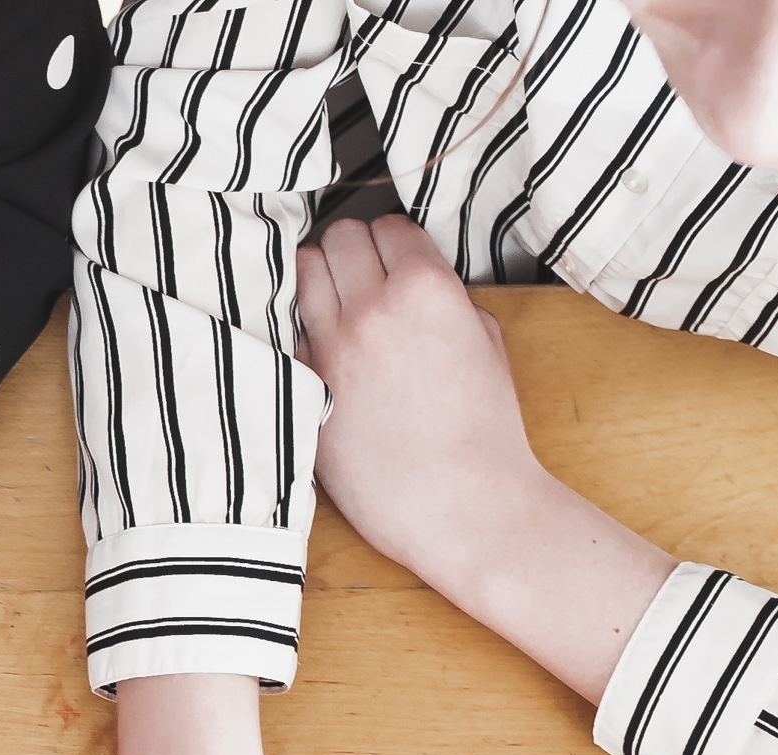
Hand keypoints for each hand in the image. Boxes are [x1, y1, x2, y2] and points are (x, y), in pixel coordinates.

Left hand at [296, 214, 672, 701]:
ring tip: (335, 309)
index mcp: (425, 288)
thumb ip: (446, 296)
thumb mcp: (486, 340)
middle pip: (337, 239)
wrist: (468, 505)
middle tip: (362, 283)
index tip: (395, 264)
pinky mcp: (308, 391)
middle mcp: (372, 309)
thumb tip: (410, 280)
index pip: (387, 226)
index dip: (393, 245)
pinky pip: (290, 334)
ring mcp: (332, 350)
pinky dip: (304, 335)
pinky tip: (323, 354)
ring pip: (301, 274)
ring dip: (318, 284)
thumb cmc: (487, 430)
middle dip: (351, 255)